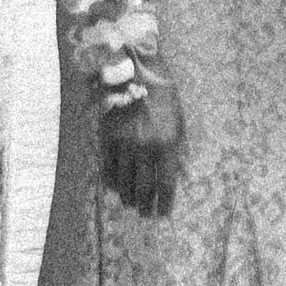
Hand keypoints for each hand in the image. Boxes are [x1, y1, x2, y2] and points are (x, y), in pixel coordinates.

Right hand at [101, 84, 183, 218]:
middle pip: (142, 189)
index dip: (164, 204)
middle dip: (145, 206)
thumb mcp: (179, 122)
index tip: (162, 214)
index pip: (165, 185)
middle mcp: (144, 149)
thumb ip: (178, 151)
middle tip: (145, 214)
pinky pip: (108, 170)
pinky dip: (112, 183)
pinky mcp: (106, 139)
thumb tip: (179, 177)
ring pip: (123, 183)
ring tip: (131, 204)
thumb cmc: (163, 96)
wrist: (134, 72)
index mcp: (166, 144)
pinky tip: (116, 189)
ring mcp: (123, 145)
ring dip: (128, 198)